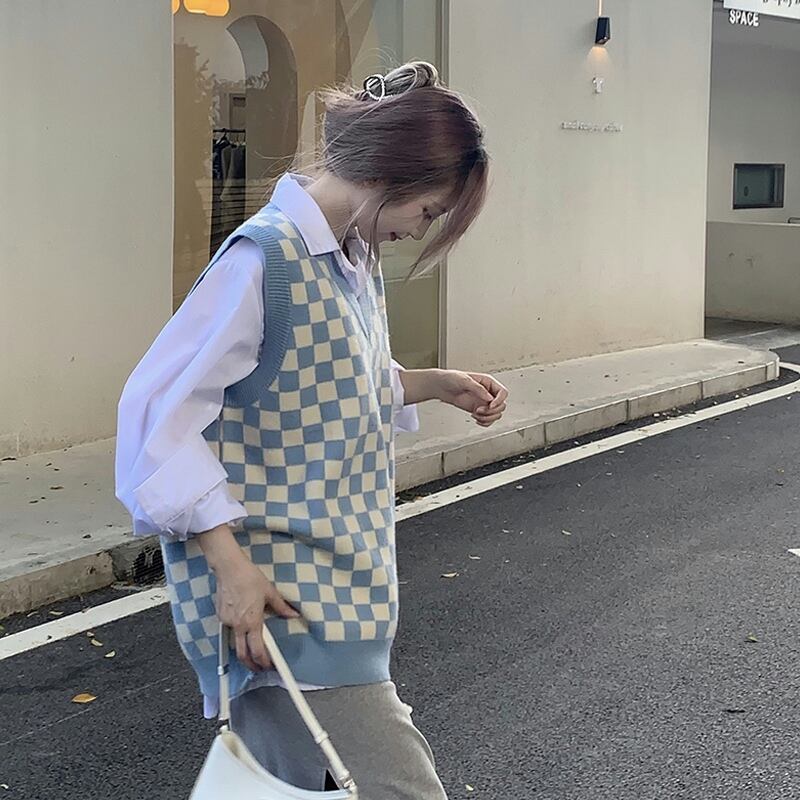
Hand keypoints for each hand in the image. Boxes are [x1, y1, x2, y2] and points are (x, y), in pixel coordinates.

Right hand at [198, 525, 299, 671]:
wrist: (229, 568)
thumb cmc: (249, 577)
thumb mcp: (270, 592)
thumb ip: (281, 607)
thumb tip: (292, 614)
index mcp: (252, 621)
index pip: (257, 650)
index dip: (264, 662)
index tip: (269, 665)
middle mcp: (238, 625)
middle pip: (242, 655)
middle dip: (251, 665)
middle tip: (259, 667)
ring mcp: (227, 621)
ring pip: (235, 643)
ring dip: (243, 650)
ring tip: (252, 648)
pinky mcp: (220, 616)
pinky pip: (229, 629)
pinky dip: (237, 632)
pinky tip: (242, 627)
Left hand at [436, 370, 508, 426]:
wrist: (441, 386)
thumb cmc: (451, 378)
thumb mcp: (465, 380)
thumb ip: (478, 389)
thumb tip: (489, 398)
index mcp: (488, 382)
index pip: (503, 393)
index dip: (499, 400)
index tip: (490, 405)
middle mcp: (488, 393)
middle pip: (501, 405)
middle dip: (491, 411)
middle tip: (479, 410)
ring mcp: (483, 402)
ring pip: (496, 414)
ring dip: (487, 417)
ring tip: (476, 414)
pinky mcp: (478, 410)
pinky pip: (488, 419)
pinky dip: (484, 422)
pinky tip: (476, 418)